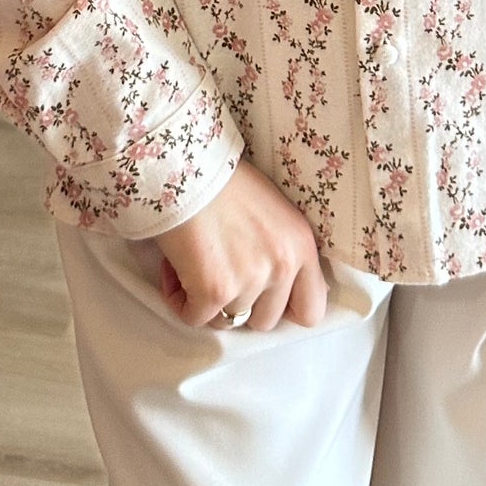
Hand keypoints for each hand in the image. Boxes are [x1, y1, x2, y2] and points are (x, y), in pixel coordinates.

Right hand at [154, 158, 328, 332]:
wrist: (185, 165)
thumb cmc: (223, 181)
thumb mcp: (273, 212)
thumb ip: (281, 249)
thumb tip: (270, 285)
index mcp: (301, 245)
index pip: (311, 309)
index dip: (285, 310)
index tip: (263, 299)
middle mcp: (282, 265)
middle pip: (265, 320)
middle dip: (241, 304)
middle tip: (220, 276)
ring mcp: (250, 280)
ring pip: (228, 320)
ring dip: (208, 301)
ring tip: (193, 266)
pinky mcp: (215, 290)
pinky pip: (195, 318)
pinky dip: (180, 302)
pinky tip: (174, 272)